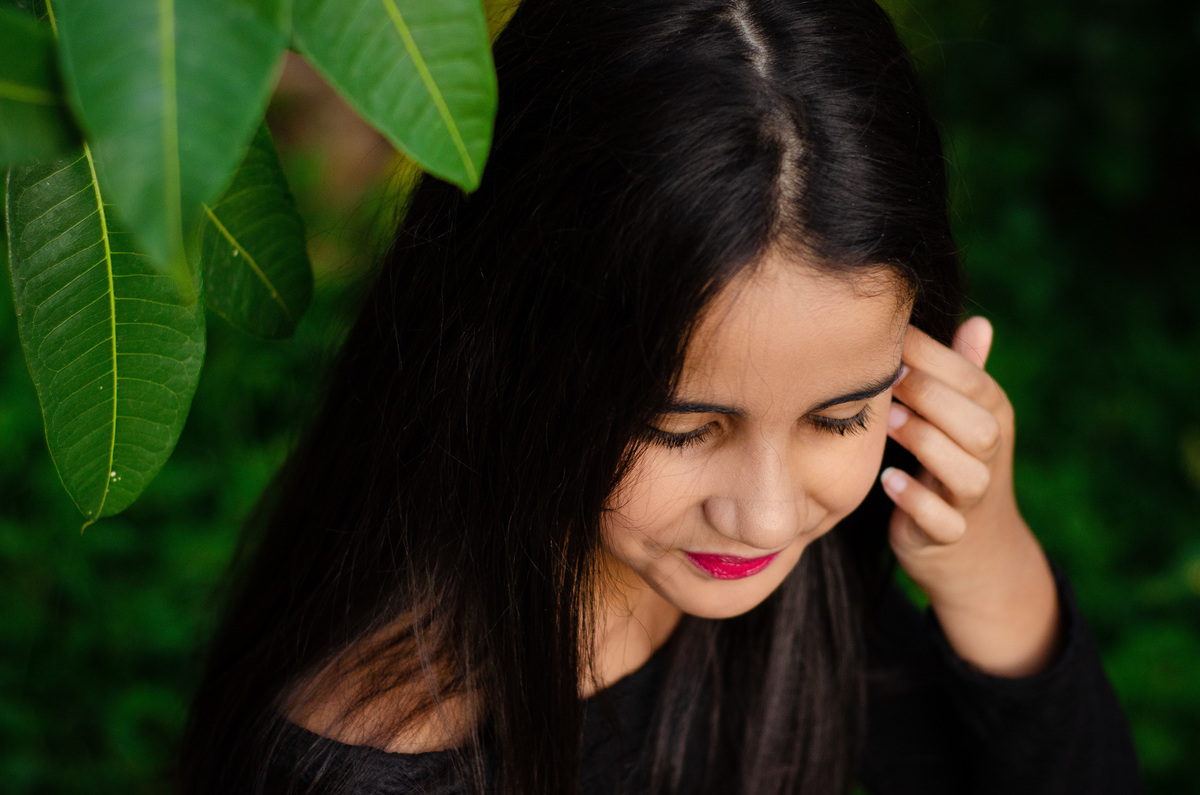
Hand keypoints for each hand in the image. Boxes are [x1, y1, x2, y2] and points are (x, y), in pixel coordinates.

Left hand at [880, 317, 1060, 676]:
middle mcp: (989, 456)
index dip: (932, 358)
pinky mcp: (950, 536)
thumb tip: (978, 319)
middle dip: (932, 398)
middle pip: (978, 426)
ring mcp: (972, 500)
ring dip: (926, 444)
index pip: (972, 381)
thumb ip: (963, 371)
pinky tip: (888, 481)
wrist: (975, 548)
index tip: (887, 337)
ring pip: (966, 474)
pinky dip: (917, 502)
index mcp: (991, 416)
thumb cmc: (953, 460)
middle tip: (885, 380)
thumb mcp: (963, 414)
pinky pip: (944, 523)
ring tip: (887, 423)